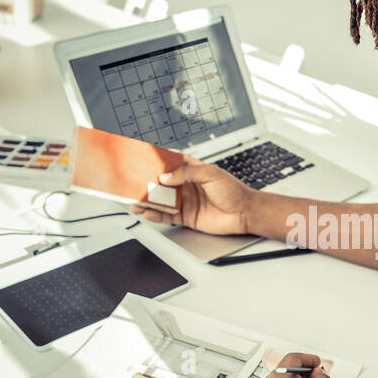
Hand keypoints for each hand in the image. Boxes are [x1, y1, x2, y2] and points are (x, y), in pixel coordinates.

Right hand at [130, 155, 255, 234]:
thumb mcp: (211, 174)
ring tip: (135, 201)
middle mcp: (186, 185)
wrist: (244, 213)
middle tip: (133, 184)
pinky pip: (166, 216)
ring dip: (147, 201)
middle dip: (147, 184)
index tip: (142, 160)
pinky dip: (156, 215)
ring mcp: (185, 201)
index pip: (170, 162)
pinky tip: (148, 213)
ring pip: (160, 200)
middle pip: (161, 183)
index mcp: (192, 170)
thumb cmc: (233, 191)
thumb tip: (166, 176)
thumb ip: (187, 173)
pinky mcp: (185, 217)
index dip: (157, 161)